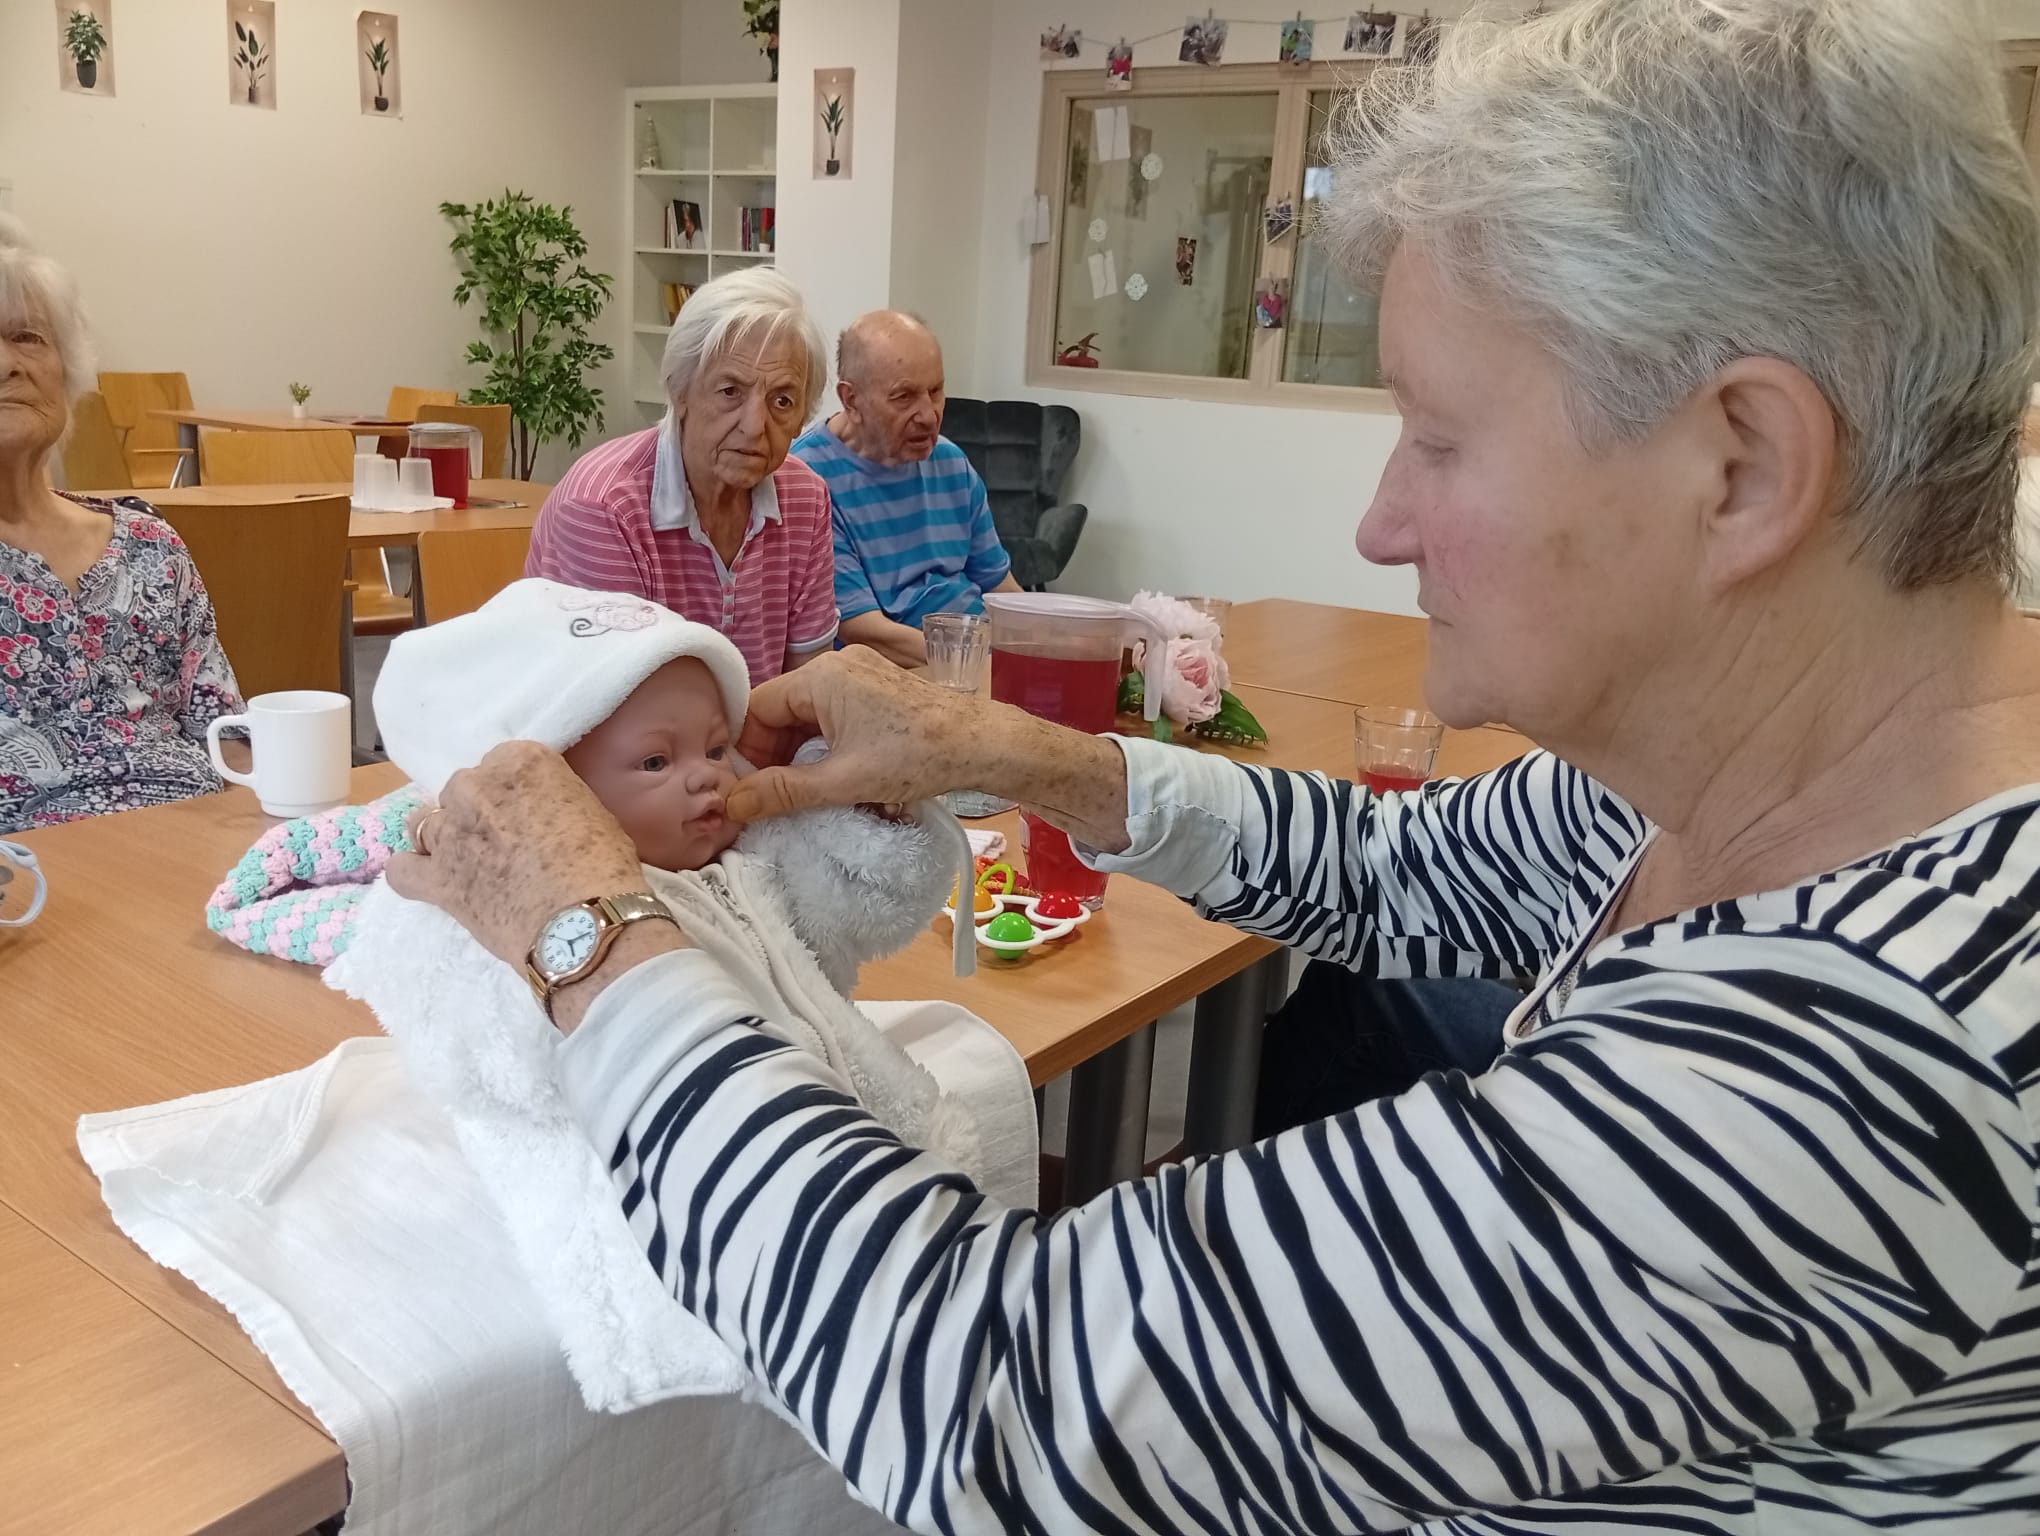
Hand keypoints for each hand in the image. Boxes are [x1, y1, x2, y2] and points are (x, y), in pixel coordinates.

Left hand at [388, 741, 652, 971]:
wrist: (585, 924)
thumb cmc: (604, 867)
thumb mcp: (589, 811)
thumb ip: (553, 800)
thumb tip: (540, 817)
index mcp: (520, 762)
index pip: (503, 761)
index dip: (515, 789)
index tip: (529, 811)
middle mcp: (476, 787)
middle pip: (463, 788)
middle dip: (480, 811)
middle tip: (506, 841)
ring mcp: (450, 833)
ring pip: (426, 822)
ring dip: (445, 836)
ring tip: (469, 859)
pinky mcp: (436, 878)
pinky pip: (401, 870)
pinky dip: (411, 872)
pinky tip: (429, 879)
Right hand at [728, 646, 989, 821]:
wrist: (981, 744)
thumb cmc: (916, 757)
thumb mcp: (842, 781)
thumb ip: (784, 791)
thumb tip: (735, 804)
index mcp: (821, 676)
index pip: (758, 707)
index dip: (750, 750)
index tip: (753, 788)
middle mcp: (837, 664)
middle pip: (781, 708)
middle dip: (774, 752)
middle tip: (775, 795)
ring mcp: (859, 673)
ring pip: (808, 712)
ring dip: (799, 750)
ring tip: (803, 790)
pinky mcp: (877, 687)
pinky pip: (833, 710)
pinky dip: (824, 742)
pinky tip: (832, 772)